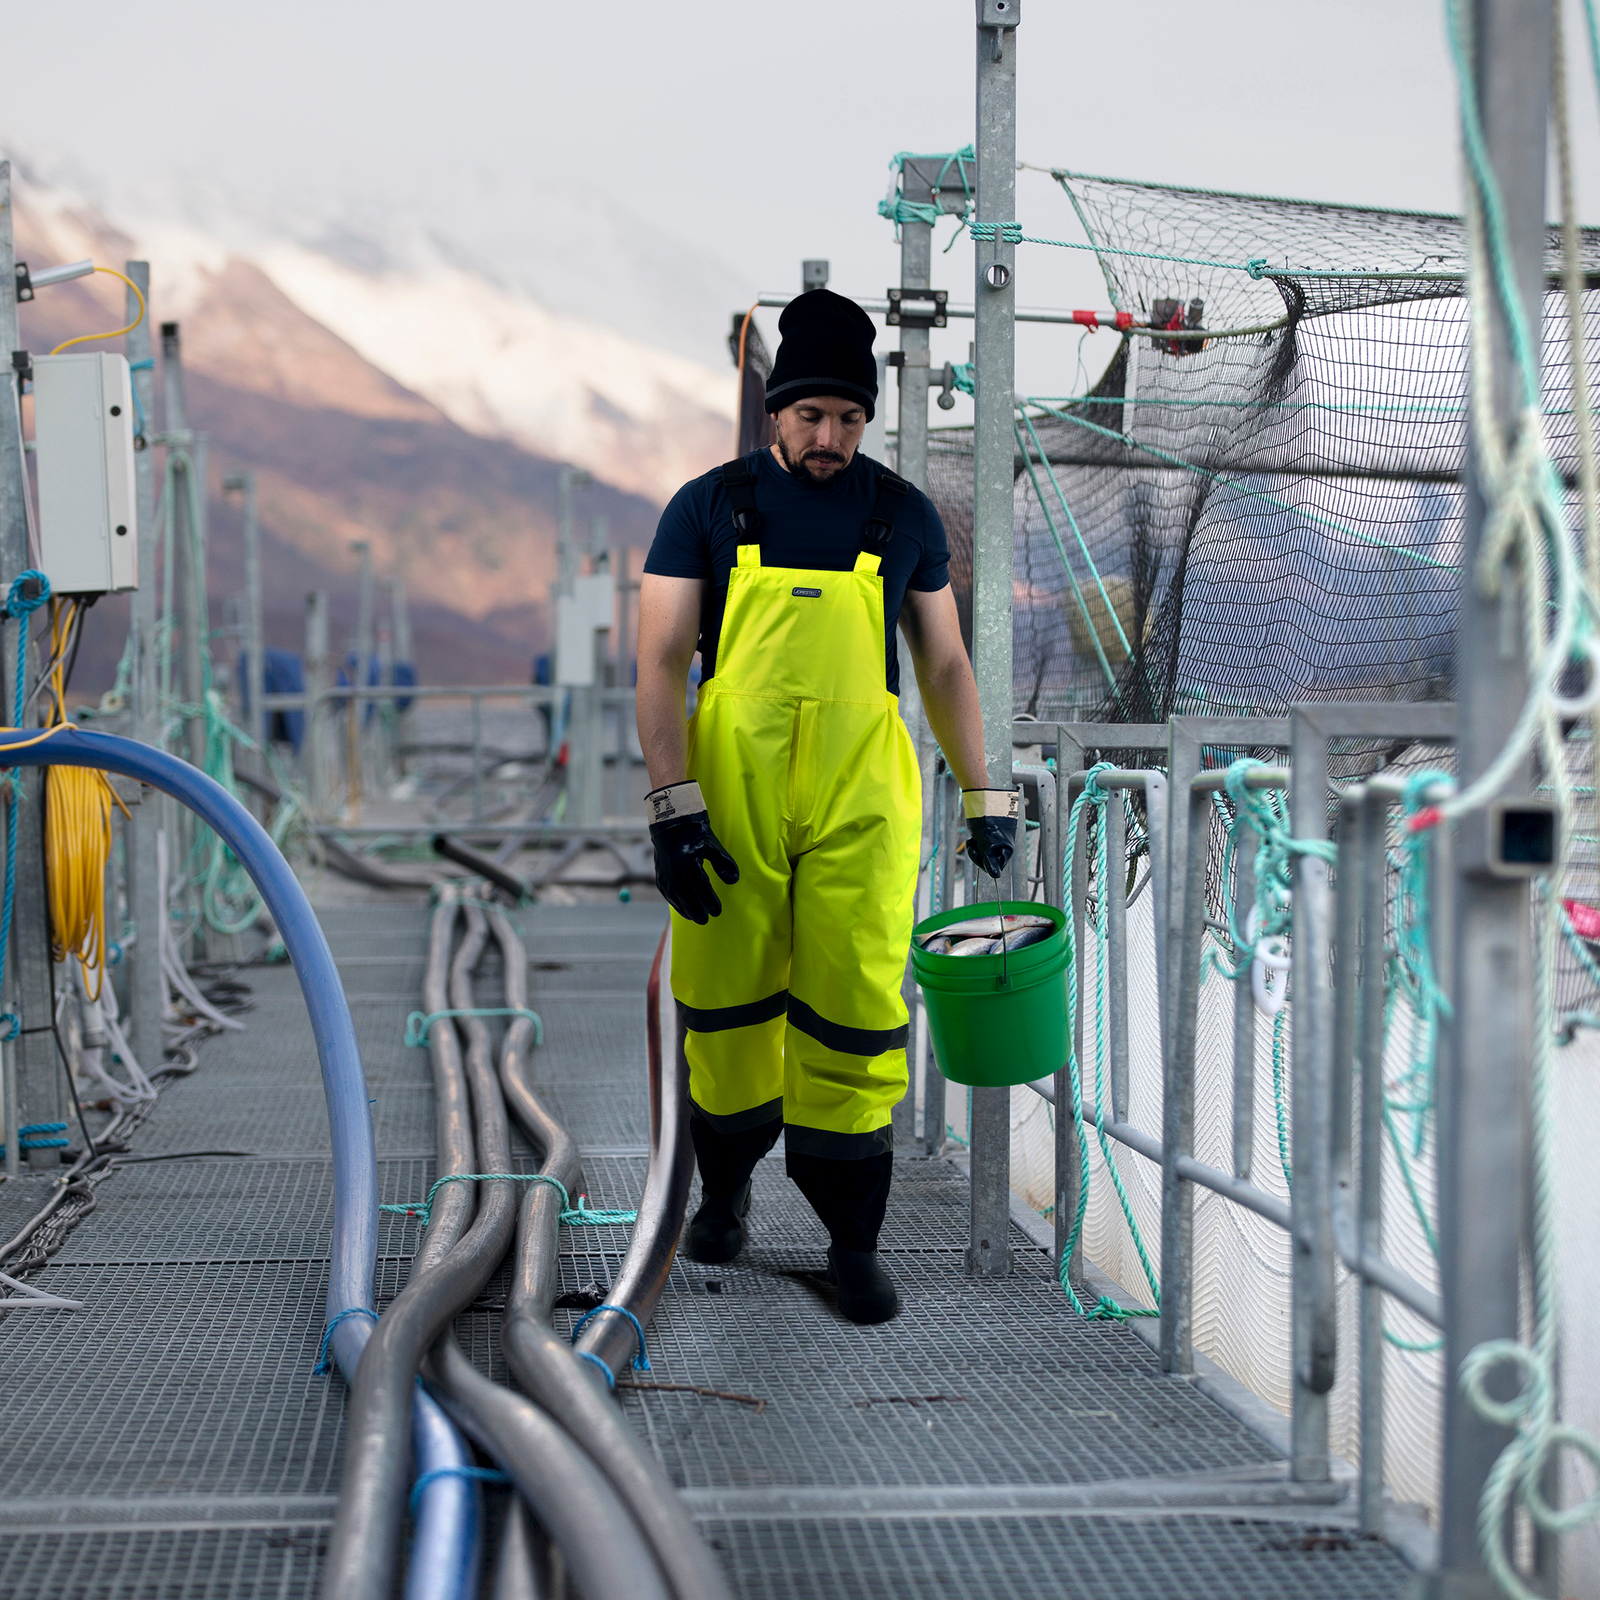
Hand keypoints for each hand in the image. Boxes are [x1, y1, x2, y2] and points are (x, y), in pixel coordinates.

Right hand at [646, 782, 739, 923]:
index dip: (710, 902)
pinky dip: (675, 904)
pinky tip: (683, 909)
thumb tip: (733, 880)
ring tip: (697, 918)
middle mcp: (674, 873)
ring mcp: (665, 875)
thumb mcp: (713, 845)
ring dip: (686, 911)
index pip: (701, 890)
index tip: (718, 911)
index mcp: (688, 865)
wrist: (671, 822)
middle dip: (698, 911)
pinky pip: (667, 894)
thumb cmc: (694, 832)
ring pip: (676, 899)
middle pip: (687, 899)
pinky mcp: (660, 876)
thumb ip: (724, 863)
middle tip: (707, 920)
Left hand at [962, 788, 1017, 879]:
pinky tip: (972, 837)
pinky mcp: (993, 832)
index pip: (996, 866)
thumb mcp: (986, 845)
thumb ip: (989, 861)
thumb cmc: (986, 823)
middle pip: (990, 859)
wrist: (983, 802)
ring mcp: (999, 838)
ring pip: (986, 851)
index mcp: (1007, 849)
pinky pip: (984, 842)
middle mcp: (1005, 844)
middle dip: (979, 855)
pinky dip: (977, 841)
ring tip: (972, 839)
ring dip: (977, 848)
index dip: (984, 864)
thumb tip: (995, 876)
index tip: (976, 855)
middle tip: (972, 845)